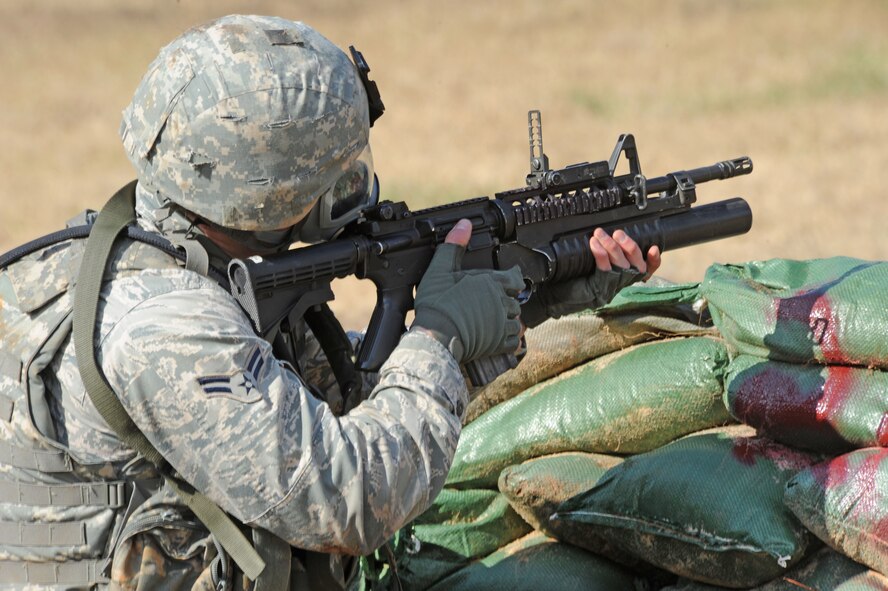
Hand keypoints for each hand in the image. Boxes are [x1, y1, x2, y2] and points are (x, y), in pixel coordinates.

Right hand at [412, 219, 523, 362]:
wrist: (437, 336)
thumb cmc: (438, 304)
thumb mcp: (441, 270)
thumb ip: (454, 246)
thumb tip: (464, 224)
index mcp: (491, 282)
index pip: (514, 277)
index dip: (513, 278)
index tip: (511, 279)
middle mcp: (501, 302)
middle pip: (515, 300)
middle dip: (508, 301)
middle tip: (497, 302)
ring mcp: (502, 324)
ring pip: (517, 321)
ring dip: (510, 320)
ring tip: (499, 321)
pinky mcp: (499, 343)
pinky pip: (514, 342)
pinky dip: (510, 341)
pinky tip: (501, 339)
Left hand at [520, 228, 661, 327]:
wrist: (549, 298)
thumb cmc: (567, 280)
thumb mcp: (588, 266)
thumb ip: (601, 255)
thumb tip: (605, 234)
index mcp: (620, 280)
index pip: (645, 272)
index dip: (653, 261)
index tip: (654, 247)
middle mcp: (618, 287)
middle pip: (636, 267)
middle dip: (630, 247)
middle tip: (617, 233)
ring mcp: (609, 291)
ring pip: (622, 268)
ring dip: (613, 248)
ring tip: (601, 234)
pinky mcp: (598, 292)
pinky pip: (605, 272)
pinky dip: (601, 256)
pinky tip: (595, 244)